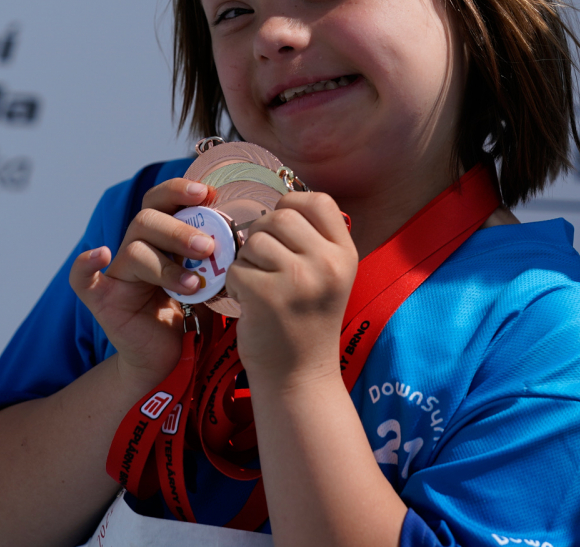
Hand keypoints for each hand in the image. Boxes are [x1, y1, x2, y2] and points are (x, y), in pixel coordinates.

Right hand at [69, 179, 214, 390]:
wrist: (171, 360)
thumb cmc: (191, 316)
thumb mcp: (209, 279)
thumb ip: (216, 257)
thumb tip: (246, 236)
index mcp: (161, 237)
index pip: (162, 200)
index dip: (180, 190)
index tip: (207, 193)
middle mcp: (135, 248)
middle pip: (147, 220)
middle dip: (179, 230)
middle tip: (207, 247)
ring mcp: (117, 273)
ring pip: (134, 249)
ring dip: (166, 264)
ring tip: (194, 284)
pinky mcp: (102, 300)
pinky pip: (82, 279)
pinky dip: (85, 264)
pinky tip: (100, 254)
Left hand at [225, 191, 358, 387]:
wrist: (300, 377)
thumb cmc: (306, 322)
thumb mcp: (327, 277)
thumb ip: (313, 241)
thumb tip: (280, 204)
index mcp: (345, 254)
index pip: (318, 201)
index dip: (292, 206)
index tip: (283, 230)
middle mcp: (327, 263)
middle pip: (280, 216)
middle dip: (262, 234)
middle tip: (263, 263)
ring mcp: (298, 279)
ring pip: (255, 240)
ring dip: (247, 260)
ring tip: (258, 284)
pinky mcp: (267, 296)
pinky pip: (236, 268)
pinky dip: (234, 283)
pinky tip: (248, 301)